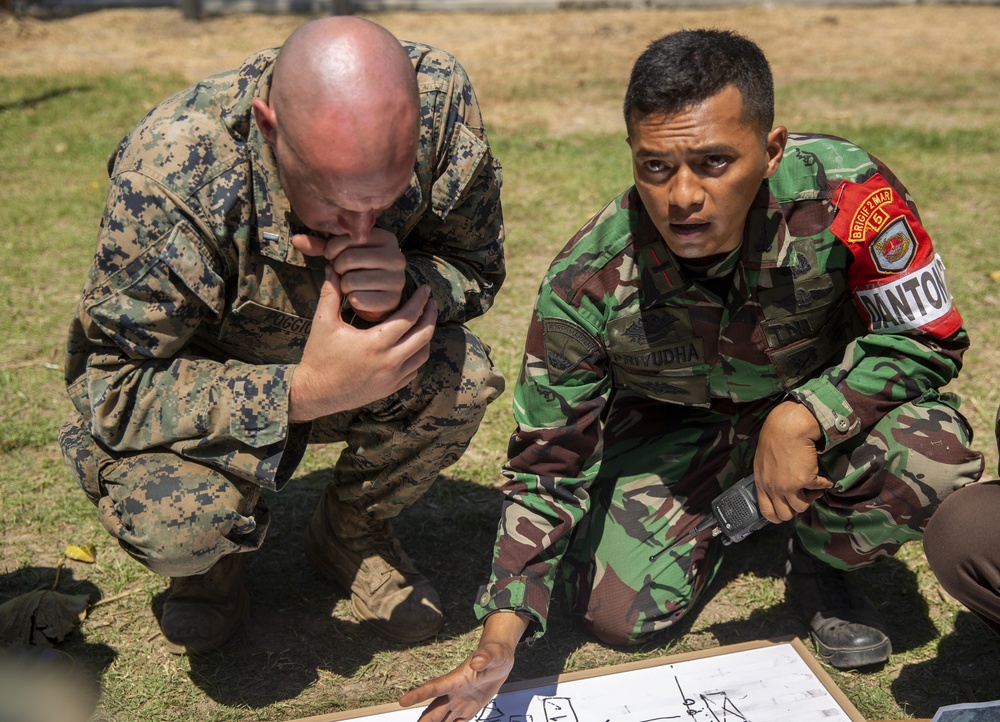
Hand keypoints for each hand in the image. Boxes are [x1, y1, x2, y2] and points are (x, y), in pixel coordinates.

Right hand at [288, 267, 435, 421]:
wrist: (314, 394)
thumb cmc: (318, 357)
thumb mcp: (323, 323)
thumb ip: (330, 293)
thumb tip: (332, 267)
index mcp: (376, 343)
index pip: (409, 317)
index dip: (420, 300)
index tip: (425, 289)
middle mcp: (389, 361)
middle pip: (424, 335)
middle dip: (431, 316)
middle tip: (431, 302)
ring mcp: (392, 378)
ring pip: (422, 354)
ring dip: (426, 336)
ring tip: (422, 322)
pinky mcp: (390, 388)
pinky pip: (413, 370)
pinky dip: (416, 355)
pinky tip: (411, 345)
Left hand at [293, 227, 406, 322]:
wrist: (376, 296)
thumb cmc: (358, 269)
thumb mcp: (342, 252)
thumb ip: (321, 245)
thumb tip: (296, 240)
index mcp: (386, 238)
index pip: (349, 238)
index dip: (332, 249)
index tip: (332, 256)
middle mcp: (397, 257)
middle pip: (349, 259)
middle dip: (337, 268)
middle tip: (341, 272)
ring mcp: (397, 279)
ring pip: (351, 281)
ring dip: (343, 286)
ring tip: (350, 285)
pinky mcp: (393, 300)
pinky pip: (358, 300)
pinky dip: (351, 300)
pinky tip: (357, 297)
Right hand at [399, 613, 527, 721]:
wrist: (500, 659)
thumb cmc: (495, 653)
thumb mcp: (494, 654)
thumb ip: (485, 657)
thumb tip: (477, 661)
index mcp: (456, 679)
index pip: (434, 687)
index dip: (418, 694)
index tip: (403, 701)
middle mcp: (453, 693)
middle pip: (432, 711)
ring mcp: (458, 702)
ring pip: (440, 719)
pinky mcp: (467, 710)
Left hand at [753, 401, 832, 522]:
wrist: (788, 427)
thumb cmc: (774, 439)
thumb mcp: (763, 462)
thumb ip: (769, 478)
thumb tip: (779, 490)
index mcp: (761, 484)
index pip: (767, 512)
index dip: (779, 516)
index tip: (788, 509)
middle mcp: (773, 488)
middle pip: (786, 515)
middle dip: (796, 508)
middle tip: (803, 497)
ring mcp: (789, 486)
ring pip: (802, 507)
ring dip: (811, 498)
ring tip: (813, 487)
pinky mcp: (805, 480)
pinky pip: (819, 489)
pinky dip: (824, 484)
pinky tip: (825, 479)